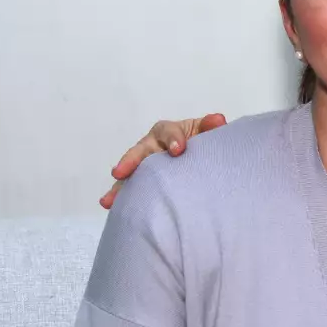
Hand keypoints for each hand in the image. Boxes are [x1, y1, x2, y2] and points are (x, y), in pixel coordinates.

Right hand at [99, 113, 226, 208]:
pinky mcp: (145, 180)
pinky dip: (122, 197)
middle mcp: (152, 146)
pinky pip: (133, 188)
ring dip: (119, 187)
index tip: (178, 150)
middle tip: (119, 173)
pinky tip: (111, 206)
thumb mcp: (206, 132)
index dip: (172, 139)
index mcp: (168, 132)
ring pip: (130, 174)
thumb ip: (210, 127)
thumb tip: (218, 120)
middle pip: (139, 152)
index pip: (168, 132)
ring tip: (107, 200)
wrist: (202, 159)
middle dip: (129, 162)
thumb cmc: (201, 141)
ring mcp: (146, 164)